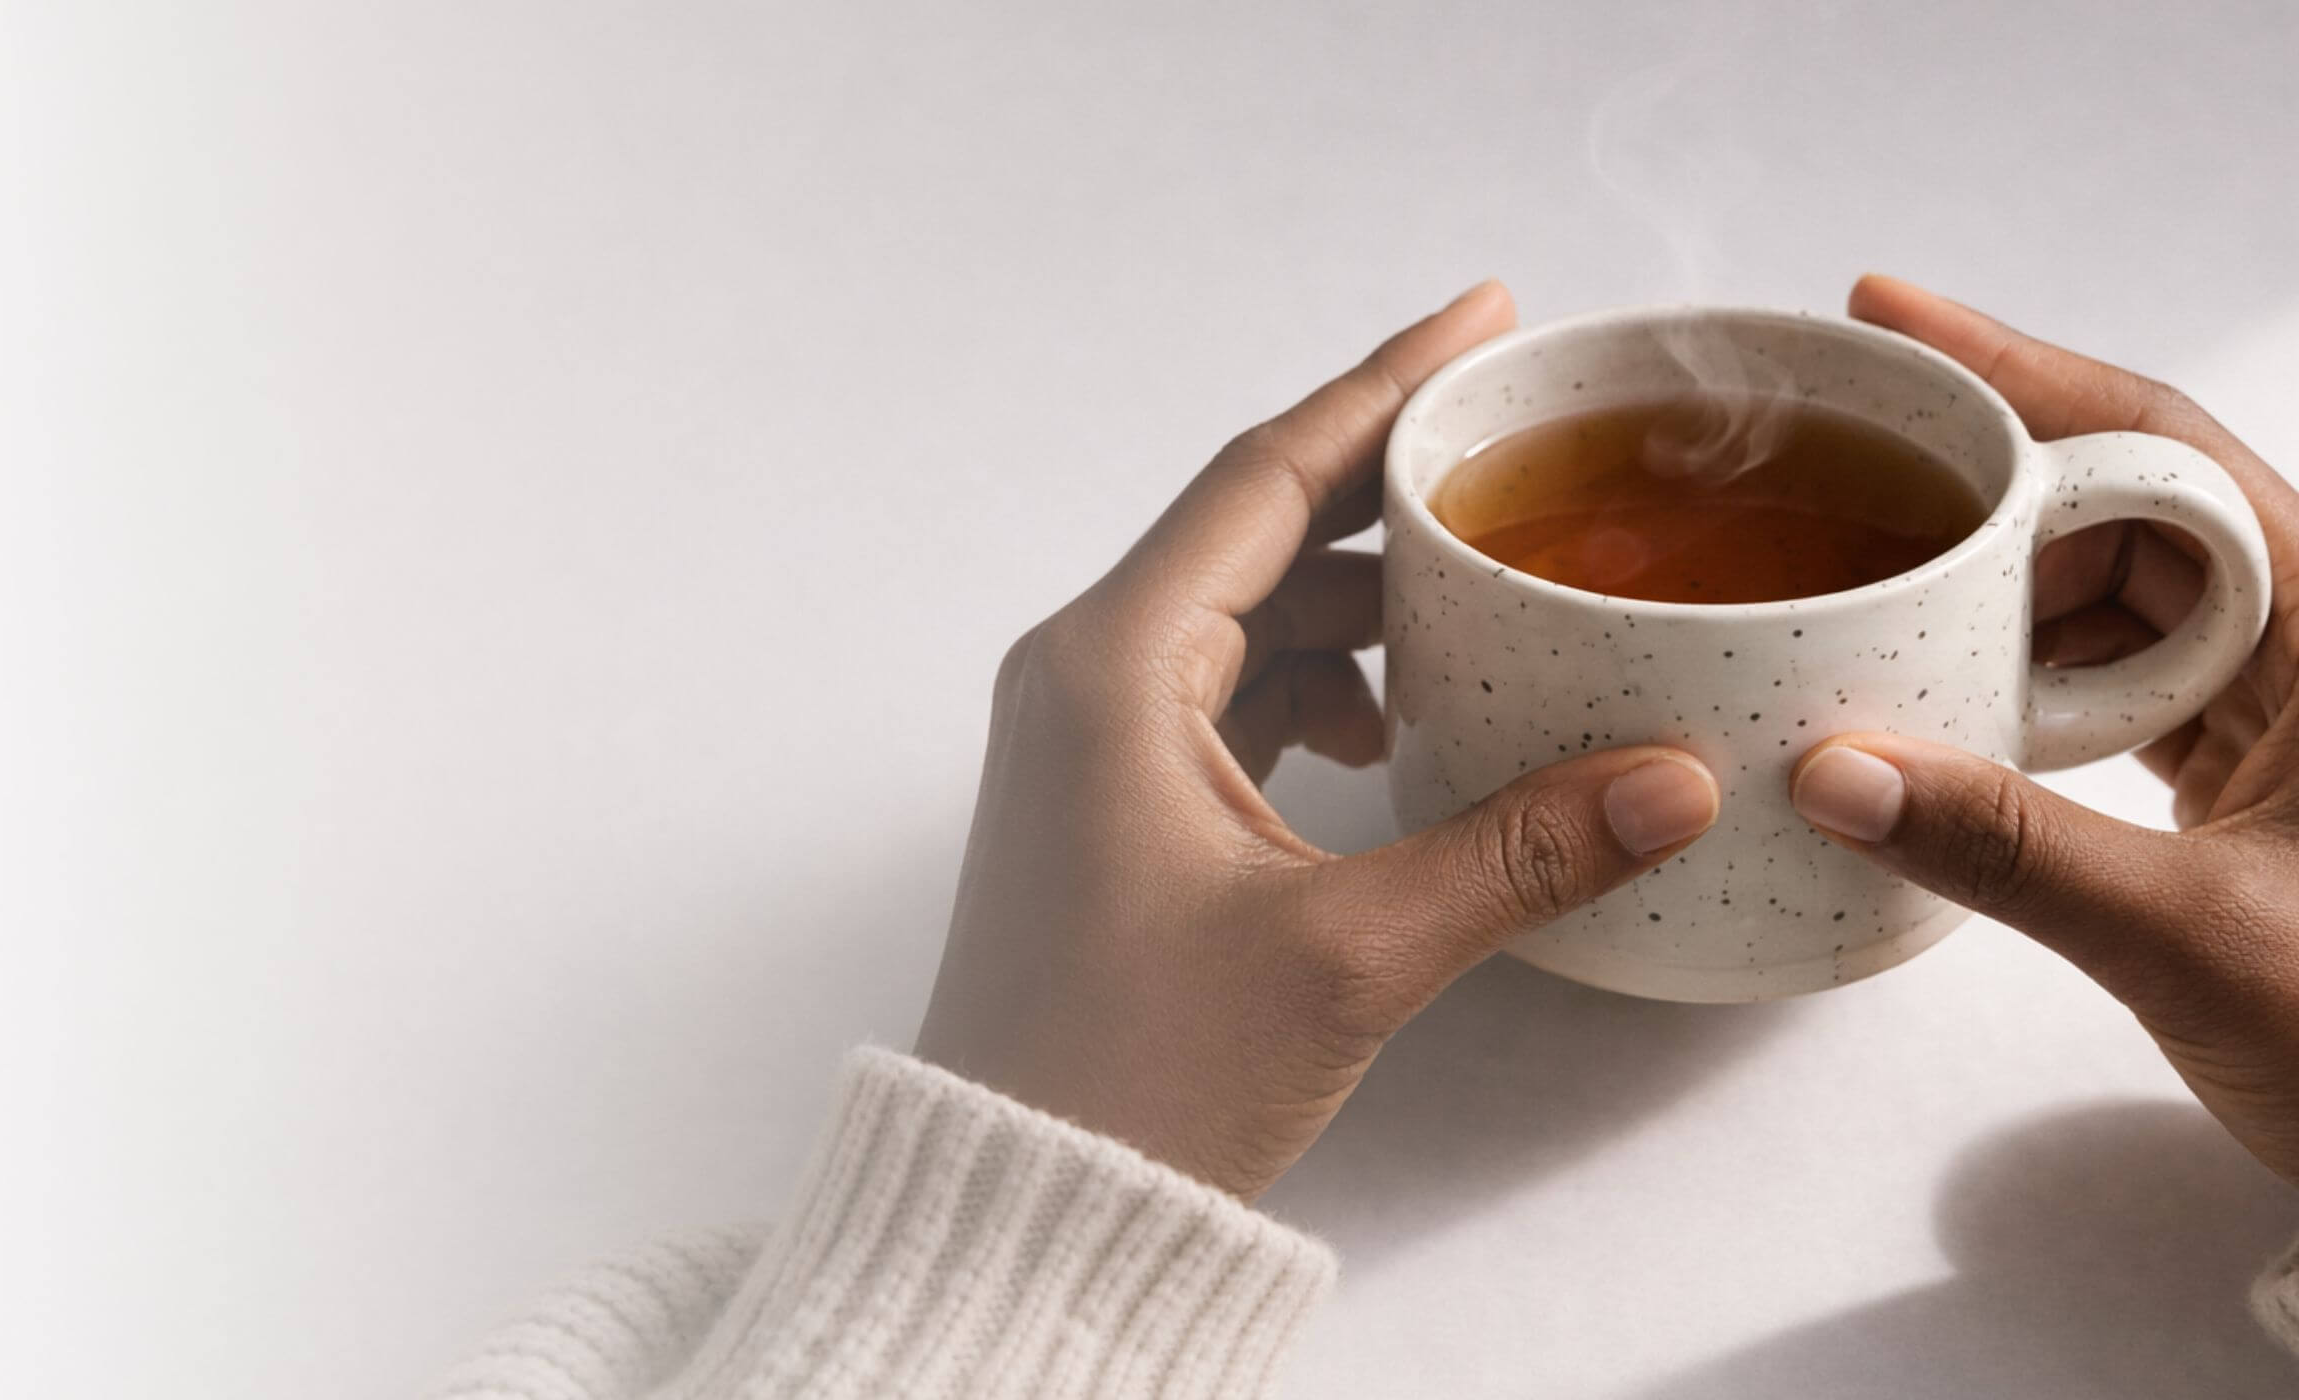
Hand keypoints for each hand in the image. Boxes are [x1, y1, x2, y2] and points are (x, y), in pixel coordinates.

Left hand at [914, 282, 1721, 1199]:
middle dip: (1386, 492)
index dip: (1383, 387)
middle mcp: (1084, 678)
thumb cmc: (1132, 1078)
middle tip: (1515, 456)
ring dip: (1357, 601)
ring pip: (1243, 617)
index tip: (1484, 323)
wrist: (1016, 1204)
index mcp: (1112, 666)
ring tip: (1479, 600)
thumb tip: (1676, 779)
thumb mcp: (1346, 952)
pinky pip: (1224, 693)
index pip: (1267, 474)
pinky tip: (1394, 726)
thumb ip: (1518, 853)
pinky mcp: (1110, 808)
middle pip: (1256, 531)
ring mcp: (1088, 743)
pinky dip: (1316, 684)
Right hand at [1791, 273, 2298, 1183]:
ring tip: (1865, 595)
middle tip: (1832, 474)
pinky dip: (2019, 677)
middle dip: (1976, 487)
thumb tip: (1832, 773)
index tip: (1887, 324)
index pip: (2162, 447)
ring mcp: (2284, 703)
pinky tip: (1939, 701)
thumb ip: (2008, 852)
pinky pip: (2114, 678)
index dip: (2017, 372)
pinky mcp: (2250, 769)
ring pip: (2112, 594)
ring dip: (1989, 595)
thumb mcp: (2198, 943)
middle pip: (2124, 503)